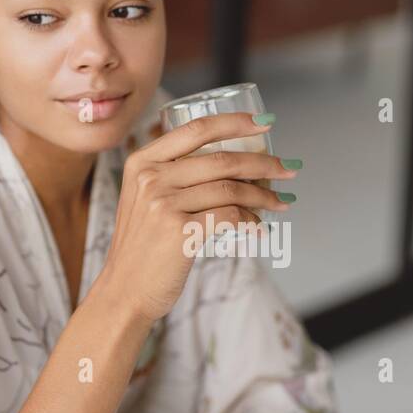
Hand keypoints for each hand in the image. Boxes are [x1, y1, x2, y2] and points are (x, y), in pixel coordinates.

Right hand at [98, 111, 299, 325]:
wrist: (124, 291)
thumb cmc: (142, 249)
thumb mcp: (145, 201)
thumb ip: (172, 177)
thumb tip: (233, 165)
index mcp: (142, 161)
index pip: (196, 129)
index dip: (236, 121)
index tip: (264, 123)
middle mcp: (151, 177)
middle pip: (221, 159)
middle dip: (264, 162)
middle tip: (288, 168)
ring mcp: (164, 203)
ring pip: (231, 189)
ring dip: (264, 196)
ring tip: (281, 202)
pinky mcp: (180, 230)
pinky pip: (230, 217)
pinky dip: (251, 221)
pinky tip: (259, 227)